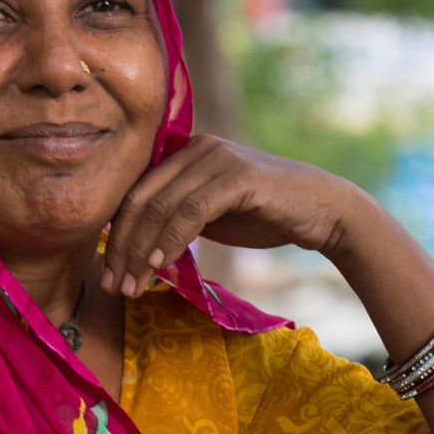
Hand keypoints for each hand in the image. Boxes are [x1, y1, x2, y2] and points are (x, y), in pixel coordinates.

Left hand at [98, 135, 372, 296]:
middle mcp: (197, 148)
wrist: (326, 211)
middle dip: (122, 246)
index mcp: (186, 153)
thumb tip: (137, 243)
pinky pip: (190, 211)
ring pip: (161, 206)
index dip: (117, 234)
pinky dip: (169, 239)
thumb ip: (180, 217)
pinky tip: (159, 264)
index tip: (108, 274)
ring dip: (141, 251)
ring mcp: (217, 158)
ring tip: (132, 286)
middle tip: (111, 285)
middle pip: (141, 198)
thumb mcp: (215, 215)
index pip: (136, 193)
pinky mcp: (237, 176)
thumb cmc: (271, 215)